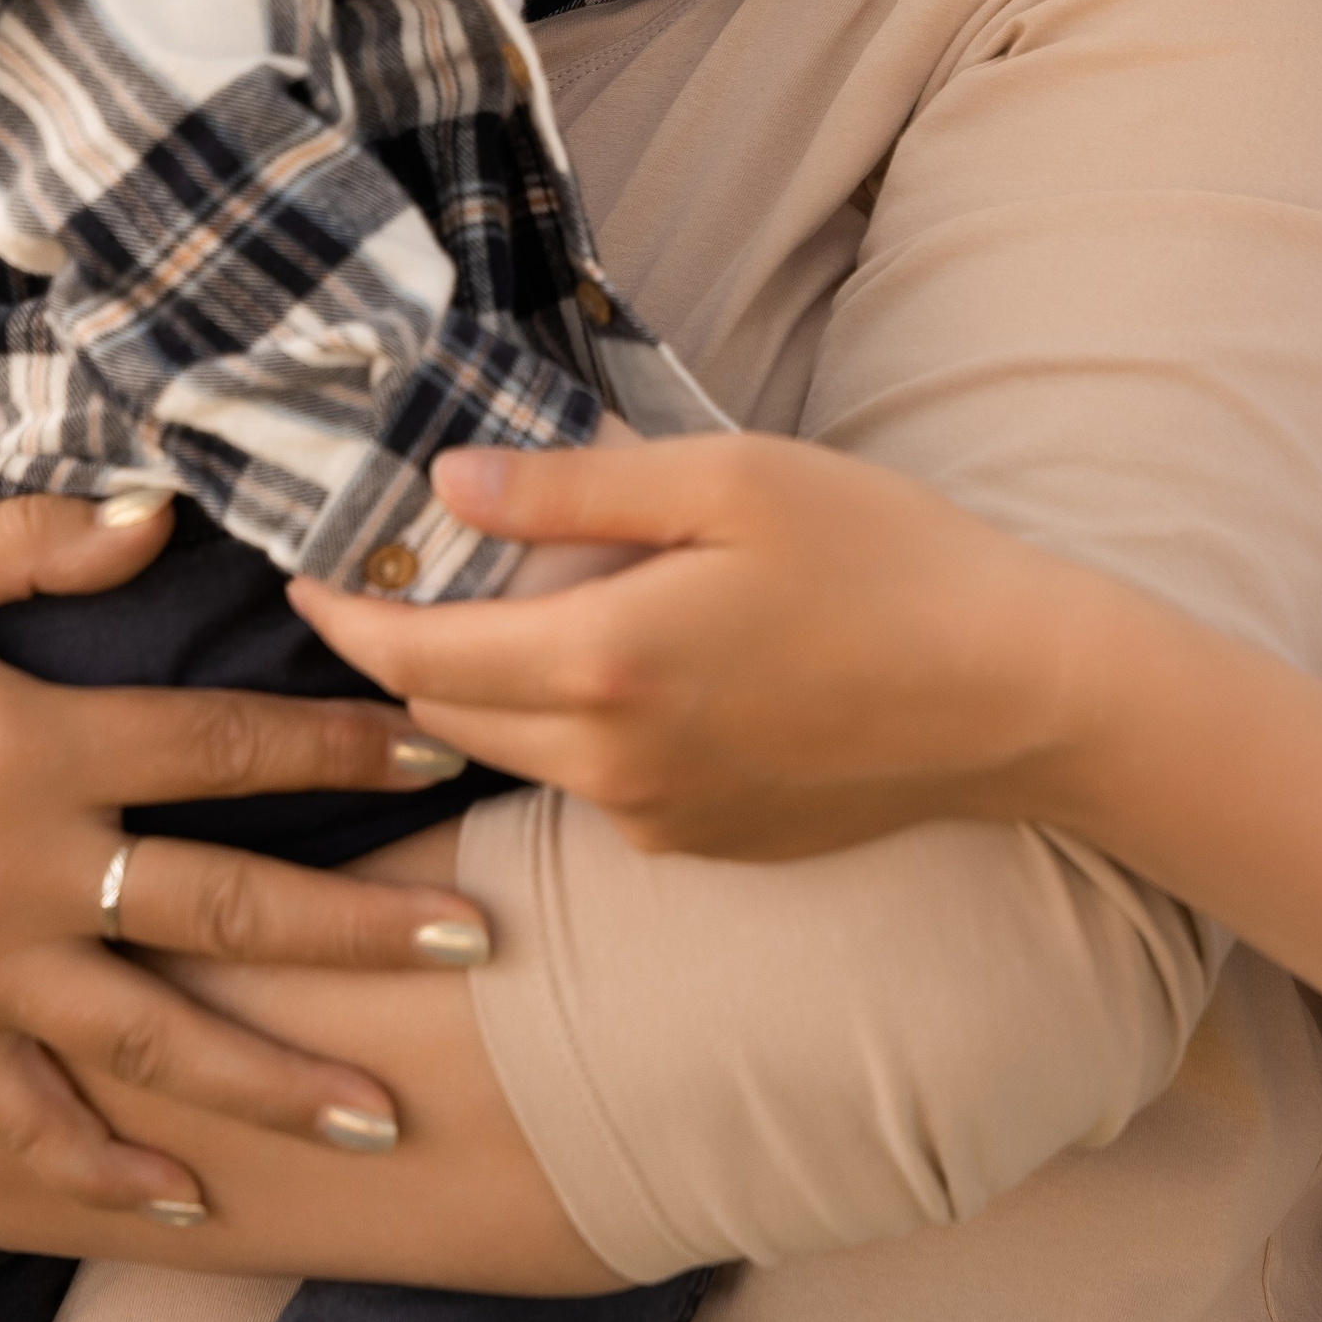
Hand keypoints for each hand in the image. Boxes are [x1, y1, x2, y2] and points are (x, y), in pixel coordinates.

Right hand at [0, 497, 492, 1217]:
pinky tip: (196, 1202)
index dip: (341, 740)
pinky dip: (113, 1170)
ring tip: (386, 1117)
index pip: (227, 744)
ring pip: (154, 1039)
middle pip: (226, 903)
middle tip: (478, 940)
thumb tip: (167, 510)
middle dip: (361, 926)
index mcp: (38, 741)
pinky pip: (33, 1121)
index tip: (443, 744)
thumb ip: (44, 537)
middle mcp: (26, 866)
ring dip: (277, 1080)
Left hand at [290, 431, 1112, 861]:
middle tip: (389, 576)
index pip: (418, 657)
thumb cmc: (884, 557)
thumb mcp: (729, 478)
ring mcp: (658, 819)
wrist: (1015, 693)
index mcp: (606, 663)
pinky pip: (596, 783)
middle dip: (401, 653)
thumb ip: (575, 484)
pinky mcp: (705, 843)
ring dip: (489, 688)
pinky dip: (574, 723)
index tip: (306, 571)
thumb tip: (445, 483)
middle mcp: (613, 764)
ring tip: (506, 602)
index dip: (346, 615)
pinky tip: (627, 659)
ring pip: (521, 753)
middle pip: (451, 715)